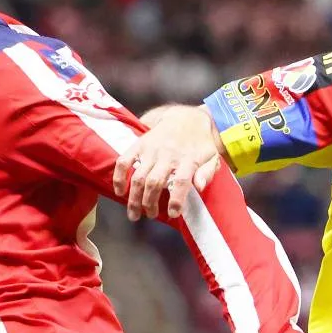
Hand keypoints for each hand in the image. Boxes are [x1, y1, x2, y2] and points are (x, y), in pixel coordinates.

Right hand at [113, 105, 221, 220]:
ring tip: (134, 213)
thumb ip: (207, 173)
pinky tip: (119, 191)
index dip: (176, 200)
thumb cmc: (200, 143)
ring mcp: (151, 150)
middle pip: (155, 182)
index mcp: (188, 159)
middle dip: (150, 203)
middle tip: (150, 215)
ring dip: (134, 198)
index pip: (181, 182)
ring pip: (139, 177)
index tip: (173, 214)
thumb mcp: (212, 157)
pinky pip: (124, 161)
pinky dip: (119, 177)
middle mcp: (168, 155)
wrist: (188, 118)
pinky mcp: (140, 144)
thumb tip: (200, 187)